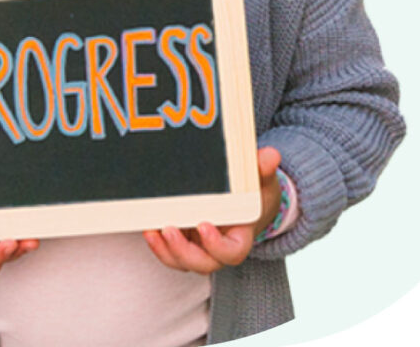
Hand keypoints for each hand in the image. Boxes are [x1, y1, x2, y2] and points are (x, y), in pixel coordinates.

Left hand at [143, 146, 283, 273]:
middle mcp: (219, 248)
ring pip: (184, 262)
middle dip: (184, 251)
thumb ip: (264, 169)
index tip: (204, 225)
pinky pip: (172, 253)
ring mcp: (200, 247)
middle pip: (204, 263)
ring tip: (153, 230)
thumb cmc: (255, 192)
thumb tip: (270, 156)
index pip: (232, 252)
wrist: (246, 201)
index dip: (217, 245)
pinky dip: (159, 246)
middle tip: (169, 229)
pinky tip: (148, 229)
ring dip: (167, 251)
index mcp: (240, 237)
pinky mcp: (186, 240)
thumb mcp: (262, 179)